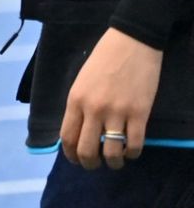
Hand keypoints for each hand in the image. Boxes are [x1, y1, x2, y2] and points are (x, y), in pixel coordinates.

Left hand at [61, 29, 161, 169]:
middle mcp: (93, 109)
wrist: (131, 43)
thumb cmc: (103, 59)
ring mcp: (117, 113)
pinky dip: (133, 153)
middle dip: (89, 164)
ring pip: (111, 152)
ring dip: (113, 162)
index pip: (67, 137)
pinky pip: (135, 144)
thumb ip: (79, 105)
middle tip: (95, 165)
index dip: (70, 155)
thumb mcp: (81, 81)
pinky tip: (132, 151)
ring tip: (116, 160)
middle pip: (86, 150)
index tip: (76, 160)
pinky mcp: (139, 114)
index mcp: (75, 100)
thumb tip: (78, 130)